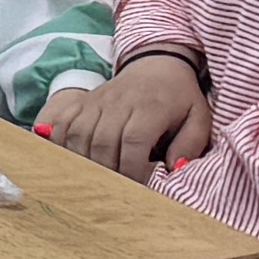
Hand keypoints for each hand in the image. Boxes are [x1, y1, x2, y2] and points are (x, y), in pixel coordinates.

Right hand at [42, 52, 209, 175]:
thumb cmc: (179, 98)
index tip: (137, 191)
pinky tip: (65, 161)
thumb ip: (190, 145)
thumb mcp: (198, 118)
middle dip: (107, 173)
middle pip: (103, 142)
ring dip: (84, 163)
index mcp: (150, 107)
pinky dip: (60, 142)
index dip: (132, 169)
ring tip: (94, 182)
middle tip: (115, 193)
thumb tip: (173, 170)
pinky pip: (63, 123)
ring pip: (80, 135)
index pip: (134, 141)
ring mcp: (97, 101)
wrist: (156, 65)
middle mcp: (120, 102)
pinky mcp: (83, 102)